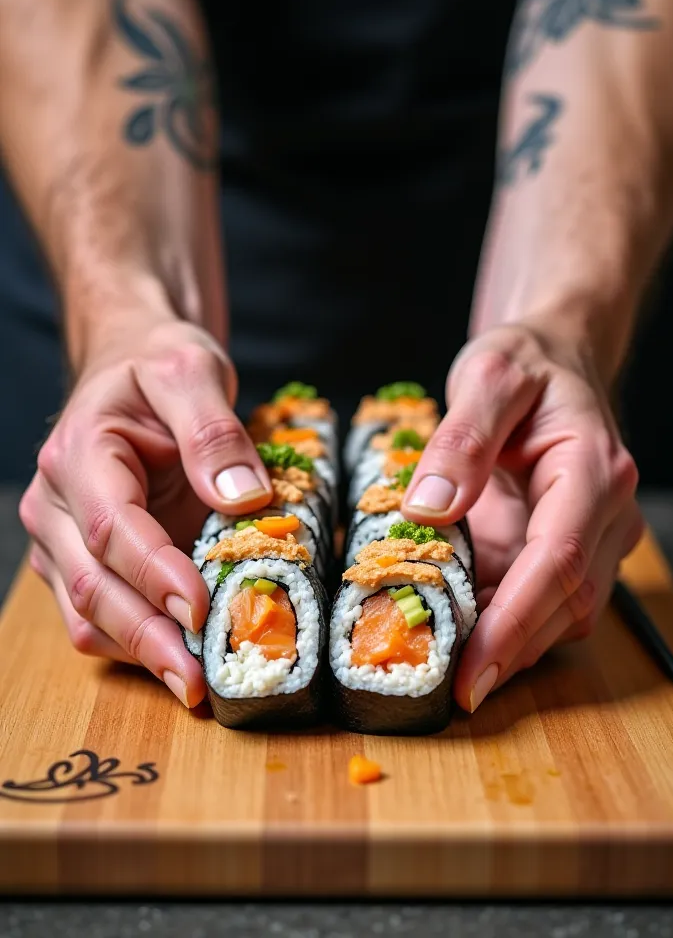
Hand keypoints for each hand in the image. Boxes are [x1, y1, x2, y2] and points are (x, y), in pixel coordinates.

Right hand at [19, 320, 271, 706]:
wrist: (133, 361)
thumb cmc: (158, 362)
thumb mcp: (192, 370)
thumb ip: (213, 429)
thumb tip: (242, 497)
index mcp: (81, 453)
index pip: (112, 527)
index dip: (155, 574)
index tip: (202, 610)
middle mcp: (58, 503)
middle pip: (92, 585)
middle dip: (147, 637)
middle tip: (197, 681)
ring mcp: (64, 537)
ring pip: (87, 613)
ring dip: (139, 652)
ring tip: (194, 683)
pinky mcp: (83, 559)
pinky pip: (99, 614)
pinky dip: (138, 640)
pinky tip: (182, 656)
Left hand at [401, 321, 642, 711]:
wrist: (555, 357)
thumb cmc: (526, 362)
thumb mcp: (486, 378)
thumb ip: (460, 439)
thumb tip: (428, 507)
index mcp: (593, 469)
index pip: (558, 561)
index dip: (515, 623)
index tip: (473, 672)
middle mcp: (606, 512)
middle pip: (566, 603)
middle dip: (509, 652)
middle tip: (447, 692)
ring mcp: (594, 535)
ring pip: (562, 614)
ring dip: (510, 647)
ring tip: (447, 673)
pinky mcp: (569, 546)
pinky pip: (545, 601)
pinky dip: (507, 626)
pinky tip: (462, 636)